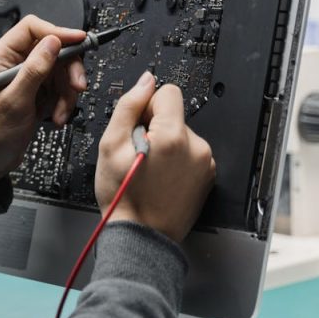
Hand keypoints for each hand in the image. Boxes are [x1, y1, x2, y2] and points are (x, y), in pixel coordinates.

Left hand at [0, 15, 86, 188]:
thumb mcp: (15, 100)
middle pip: (53, 50)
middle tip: (77, 87)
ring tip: (60, 113)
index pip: (32, 29)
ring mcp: (27, 78)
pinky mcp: (37, 93)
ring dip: (66, 93)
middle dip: (68, 70)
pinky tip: (56, 117)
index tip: (80, 40)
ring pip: (61, 71)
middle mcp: (14, 63)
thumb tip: (53, 42)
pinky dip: (63, 103)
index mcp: (0, 57)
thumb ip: (35, 69)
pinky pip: (60, 89)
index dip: (58, 32)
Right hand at [95, 72, 215, 242]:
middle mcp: (196, 147)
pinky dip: (177, 160)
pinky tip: (162, 178)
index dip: (147, 106)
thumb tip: (145, 82)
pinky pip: (190, 153)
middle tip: (139, 154)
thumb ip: (128, 106)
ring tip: (150, 170)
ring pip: (182, 135)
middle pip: (175, 115)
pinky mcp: (208, 176)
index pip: (168, 92)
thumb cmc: (124, 197)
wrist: (142, 236)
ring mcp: (205, 163)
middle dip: (155, 128)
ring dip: (166, 145)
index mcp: (172, 136)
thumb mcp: (110, 146)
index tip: (137, 128)